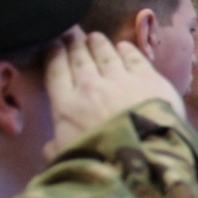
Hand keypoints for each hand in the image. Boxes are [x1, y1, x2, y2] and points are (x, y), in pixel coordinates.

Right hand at [45, 28, 185, 158]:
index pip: (56, 74)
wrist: (142, 158)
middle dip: (75, 44)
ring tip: (94, 36)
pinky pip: (135, 59)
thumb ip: (55, 151)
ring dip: (99, 44)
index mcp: (66, 107)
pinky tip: (123, 45)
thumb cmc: (101, 164)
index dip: (54, 56)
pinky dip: (127, 50)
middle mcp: (90, 87)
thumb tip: (49, 148)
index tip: (53, 44)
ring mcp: (120, 81)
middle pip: (80, 60)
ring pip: (106, 55)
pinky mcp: (149, 80)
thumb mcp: (67, 160)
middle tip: (72, 33)